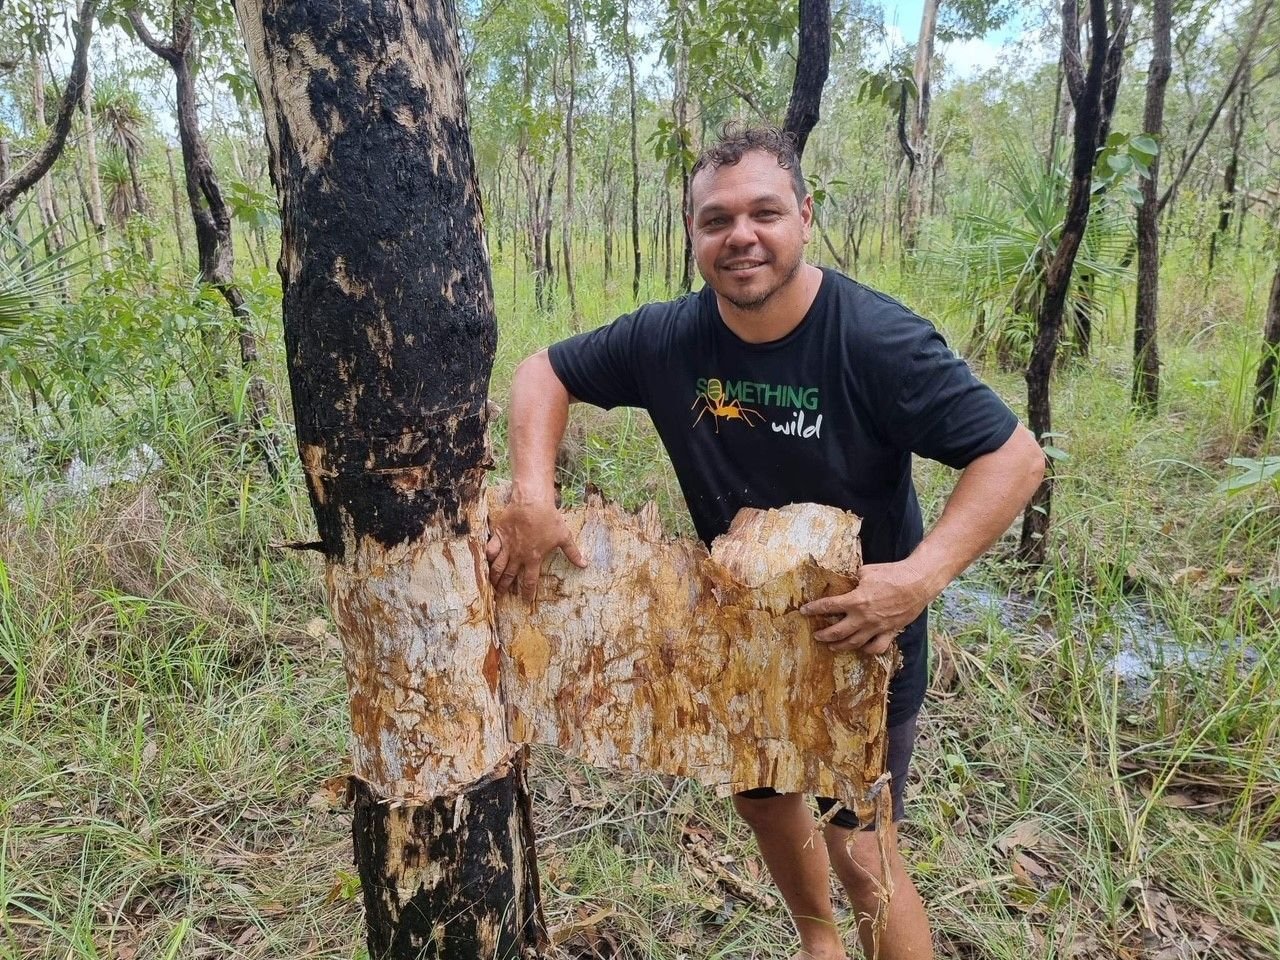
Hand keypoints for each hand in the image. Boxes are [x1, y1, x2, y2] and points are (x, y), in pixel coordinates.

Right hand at [485, 488, 586, 599]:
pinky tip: (484, 563)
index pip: (530, 581)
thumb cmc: (549, 519)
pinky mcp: (498, 535)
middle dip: (504, 587)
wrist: (531, 503)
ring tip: (490, 584)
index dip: (527, 592)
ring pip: (498, 566)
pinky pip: (490, 549)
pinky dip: (487, 558)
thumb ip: (573, 553)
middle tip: (500, 594)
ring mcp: (507, 546)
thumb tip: (584, 564)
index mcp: (534, 558)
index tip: (525, 601)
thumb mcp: (564, 537)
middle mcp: (518, 555)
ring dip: (494, 577)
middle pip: (509, 576)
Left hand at [799, 560, 933, 653]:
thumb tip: (846, 582)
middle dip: (823, 634)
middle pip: (837, 632)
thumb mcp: (867, 572)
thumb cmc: (892, 573)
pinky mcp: (890, 631)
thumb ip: (854, 580)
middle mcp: (864, 617)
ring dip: (840, 646)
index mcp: (856, 601)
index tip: (804, 611)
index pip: (828, 606)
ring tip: (832, 646)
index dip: (813, 609)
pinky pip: (876, 647)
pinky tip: (861, 648)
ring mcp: (877, 627)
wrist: (918, 582)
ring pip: (854, 643)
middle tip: (816, 635)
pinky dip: (867, 650)